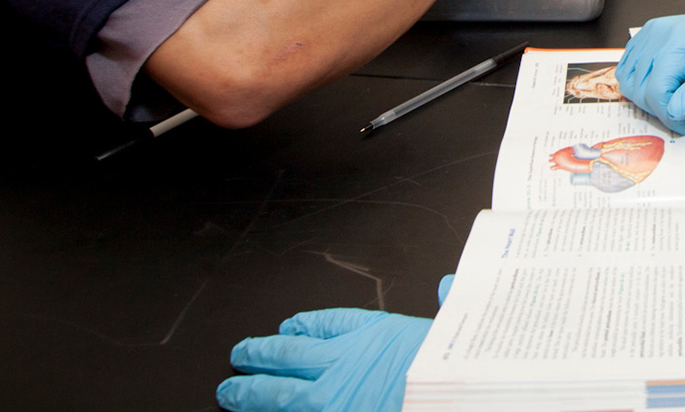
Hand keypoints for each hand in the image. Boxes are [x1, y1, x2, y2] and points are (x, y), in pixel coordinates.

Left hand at [216, 276, 452, 411]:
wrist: (443, 399)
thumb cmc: (447, 369)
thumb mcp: (452, 330)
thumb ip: (444, 305)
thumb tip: (448, 284)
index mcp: (371, 334)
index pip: (327, 325)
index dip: (304, 325)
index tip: (290, 326)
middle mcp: (341, 364)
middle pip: (289, 355)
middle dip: (261, 355)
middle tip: (241, 355)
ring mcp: (327, 398)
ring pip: (277, 392)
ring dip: (250, 391)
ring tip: (232, 391)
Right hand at [616, 1, 684, 133]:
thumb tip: (673, 113)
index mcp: (680, 39)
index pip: (657, 90)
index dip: (672, 116)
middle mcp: (658, 33)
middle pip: (640, 90)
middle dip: (663, 111)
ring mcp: (649, 34)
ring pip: (628, 83)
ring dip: (649, 102)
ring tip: (677, 103)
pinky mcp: (646, 39)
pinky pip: (627, 70)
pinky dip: (640, 87)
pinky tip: (665, 90)